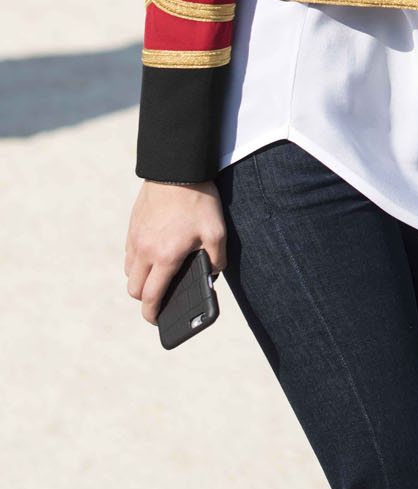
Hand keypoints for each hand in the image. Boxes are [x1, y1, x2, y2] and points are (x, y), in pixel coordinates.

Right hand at [124, 180, 226, 324]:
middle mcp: (144, 251)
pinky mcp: (133, 225)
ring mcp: (135, 237)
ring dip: (140, 278)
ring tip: (159, 274)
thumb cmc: (199, 201)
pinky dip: (138, 259)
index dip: (152, 314)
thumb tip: (212, 275)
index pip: (151, 297)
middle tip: (159, 298)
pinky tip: (154, 252)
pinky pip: (129, 252)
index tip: (157, 320)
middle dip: (145, 299)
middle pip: (134, 289)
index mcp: (165, 257)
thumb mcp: (217, 232)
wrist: (177, 167)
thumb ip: (217, 260)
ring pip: (129, 271)